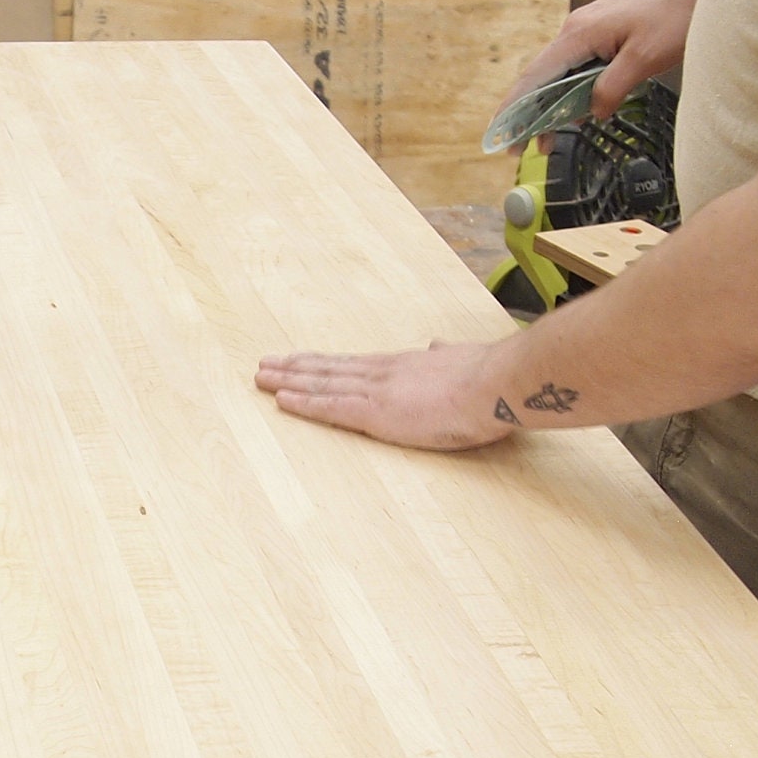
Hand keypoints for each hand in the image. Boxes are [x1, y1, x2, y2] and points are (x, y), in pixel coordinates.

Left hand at [255, 340, 522, 450]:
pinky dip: (304, 403)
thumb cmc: (487, 378)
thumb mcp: (462, 358)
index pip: (353, 364)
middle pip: (328, 369)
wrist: (495, 384)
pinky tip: (282, 399)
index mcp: (403, 365)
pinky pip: (331, 407)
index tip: (301, 360)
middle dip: (295, 368)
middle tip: (265, 365)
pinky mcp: (377, 412)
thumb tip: (439, 345)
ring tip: (262, 378)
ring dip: (289, 381)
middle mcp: (382, 373)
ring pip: (322, 383)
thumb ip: (445, 356)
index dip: (324, 363)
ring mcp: (377, 391)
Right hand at [499, 0, 712, 119]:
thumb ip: (611, 88)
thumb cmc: (673, 15)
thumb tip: (592, 113)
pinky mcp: (601, 33)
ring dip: (550, 106)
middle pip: (541, 77)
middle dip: (528, 114)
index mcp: (578, 35)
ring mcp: (587, 30)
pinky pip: (576, 66)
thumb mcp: (643, 59)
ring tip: (546, 139)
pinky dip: (569, 91)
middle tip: (523, 149)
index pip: (535, 76)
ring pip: (558, 73)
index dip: (516, 108)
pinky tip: (573, 111)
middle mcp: (575, 30)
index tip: (502, 135)